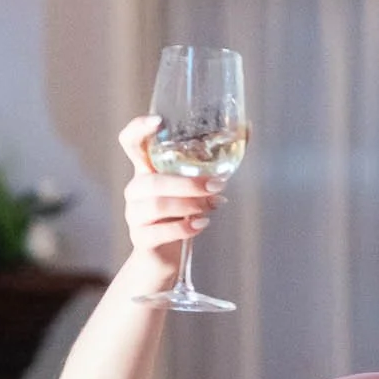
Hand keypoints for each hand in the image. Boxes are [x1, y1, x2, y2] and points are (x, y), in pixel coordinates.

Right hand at [118, 115, 223, 259]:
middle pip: (152, 181)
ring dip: (190, 204)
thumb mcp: (195, 189)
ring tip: (213, 206)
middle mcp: (136, 190)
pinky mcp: (141, 239)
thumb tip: (248, 129)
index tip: (159, 121)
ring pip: (157, 205)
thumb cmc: (181, 216)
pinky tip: (201, 224)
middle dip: (188, 183)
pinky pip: (160, 232)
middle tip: (217, 186)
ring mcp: (135, 215)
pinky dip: (185, 227)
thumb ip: (214, 166)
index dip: (138, 129)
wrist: (163, 257)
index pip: (130, 143)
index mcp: (146, 171)